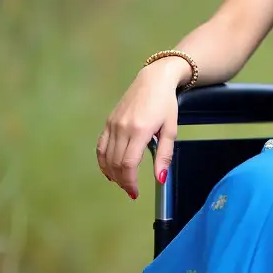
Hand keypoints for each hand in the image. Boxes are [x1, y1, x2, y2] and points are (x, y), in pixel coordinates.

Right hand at [96, 58, 185, 197]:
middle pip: (116, 163)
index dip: (130, 182)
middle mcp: (122, 127)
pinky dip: (103, 161)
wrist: (154, 79)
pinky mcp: (109, 121)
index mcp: (139, 130)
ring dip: (112, 173)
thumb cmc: (166, 103)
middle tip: (131, 191)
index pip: (128, 163)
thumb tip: (160, 178)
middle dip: (122, 181)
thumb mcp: (171, 130)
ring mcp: (113, 124)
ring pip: (106, 156)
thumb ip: (164, 155)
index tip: (135, 192)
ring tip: (122, 182)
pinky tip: (109, 170)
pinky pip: (101, 146)